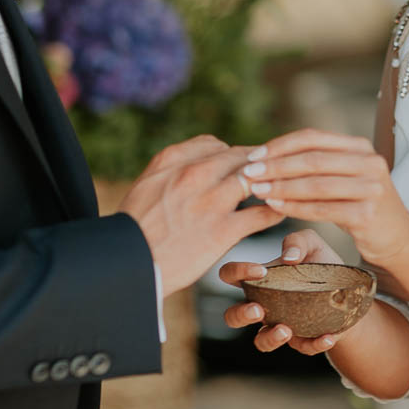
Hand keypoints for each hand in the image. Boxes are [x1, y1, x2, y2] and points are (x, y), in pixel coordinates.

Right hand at [120, 135, 277, 294]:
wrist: (129, 263)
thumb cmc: (134, 229)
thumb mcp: (145, 185)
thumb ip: (170, 170)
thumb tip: (193, 162)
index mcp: (172, 160)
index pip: (214, 145)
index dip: (230, 155)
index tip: (238, 165)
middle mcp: (193, 174)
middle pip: (239, 157)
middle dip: (255, 166)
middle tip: (268, 174)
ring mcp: (211, 200)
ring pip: (254, 178)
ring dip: (268, 183)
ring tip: (277, 191)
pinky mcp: (224, 230)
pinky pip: (263, 213)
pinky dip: (275, 211)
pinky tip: (279, 213)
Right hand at [220, 228, 345, 355]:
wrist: (350, 294)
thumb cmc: (322, 266)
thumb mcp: (313, 245)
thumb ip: (298, 241)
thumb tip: (289, 257)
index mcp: (260, 280)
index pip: (231, 275)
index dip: (236, 272)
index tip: (261, 271)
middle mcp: (264, 305)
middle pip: (233, 316)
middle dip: (241, 314)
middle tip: (258, 309)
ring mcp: (281, 325)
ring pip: (261, 341)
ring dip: (269, 338)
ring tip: (286, 330)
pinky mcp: (303, 341)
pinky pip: (303, 348)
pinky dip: (314, 344)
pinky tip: (327, 336)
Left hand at [238, 130, 408, 267]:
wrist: (399, 240)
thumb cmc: (360, 207)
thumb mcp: (344, 178)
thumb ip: (316, 164)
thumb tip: (265, 158)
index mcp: (360, 146)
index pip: (313, 137)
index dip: (280, 145)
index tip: (253, 155)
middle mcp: (370, 161)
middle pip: (312, 159)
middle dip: (276, 166)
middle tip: (249, 173)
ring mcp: (372, 187)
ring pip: (316, 184)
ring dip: (281, 187)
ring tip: (256, 191)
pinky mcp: (368, 214)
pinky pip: (322, 209)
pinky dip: (295, 207)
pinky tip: (274, 208)